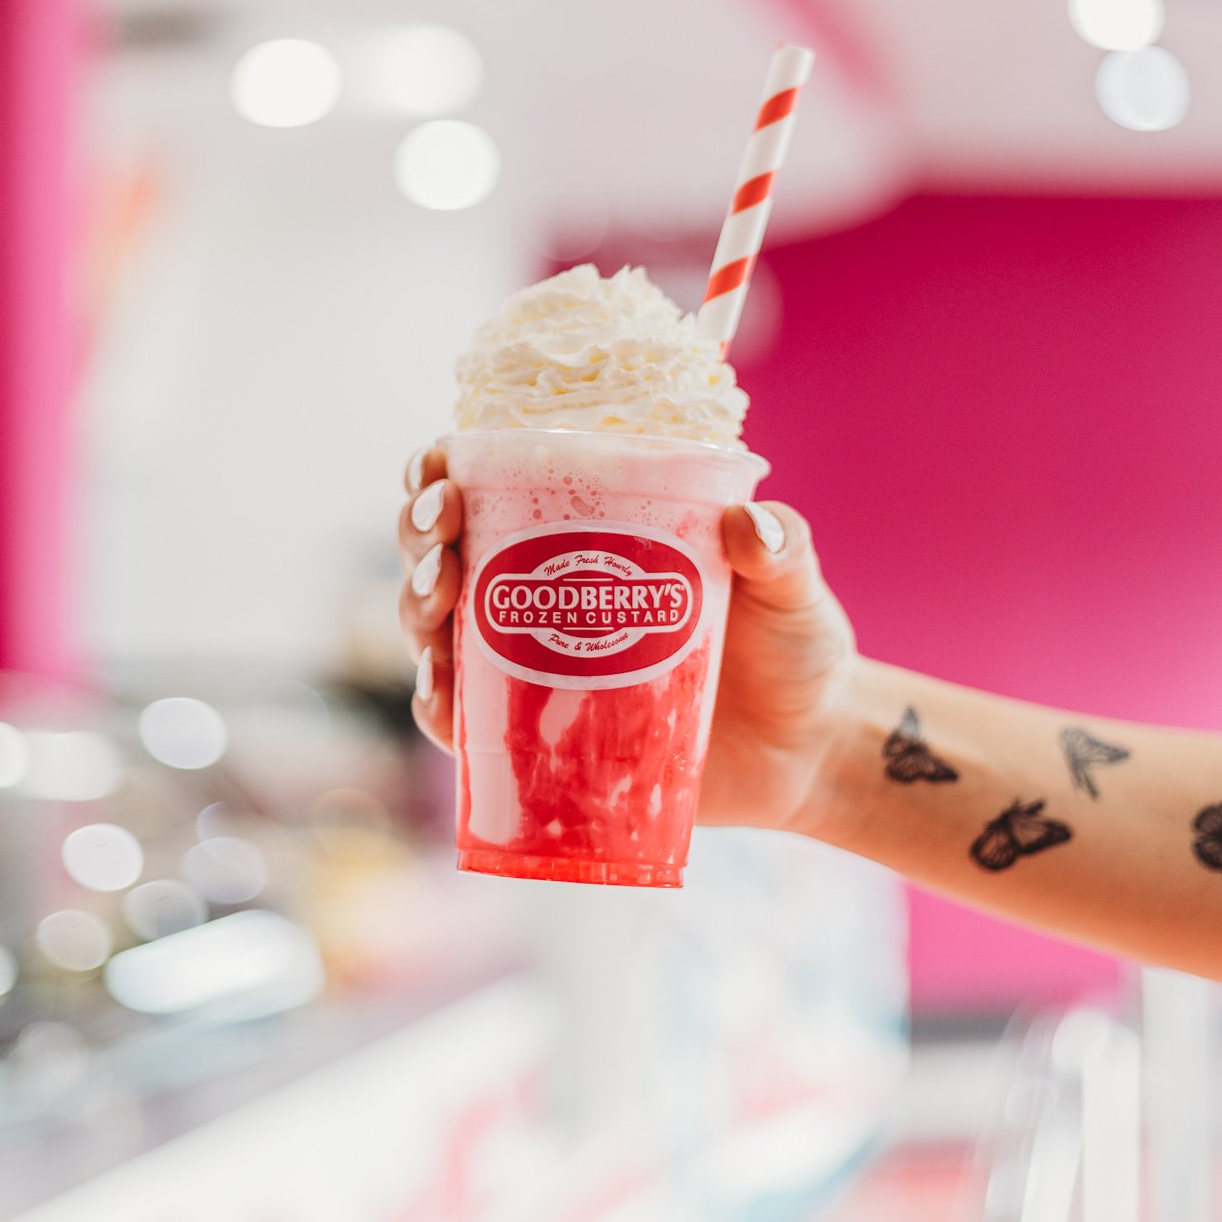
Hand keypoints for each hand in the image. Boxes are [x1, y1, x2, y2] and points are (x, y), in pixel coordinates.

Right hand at [398, 446, 856, 836]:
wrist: (806, 750)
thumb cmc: (794, 647)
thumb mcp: (794, 585)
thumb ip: (781, 548)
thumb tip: (747, 524)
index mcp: (588, 529)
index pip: (488, 482)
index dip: (441, 471)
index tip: (439, 477)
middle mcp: (543, 590)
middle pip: (441, 549)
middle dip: (417, 536)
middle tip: (440, 539)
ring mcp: (533, 665)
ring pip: (437, 627)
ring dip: (415, 608)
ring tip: (437, 603)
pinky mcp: (538, 736)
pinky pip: (465, 721)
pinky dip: (437, 706)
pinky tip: (440, 693)